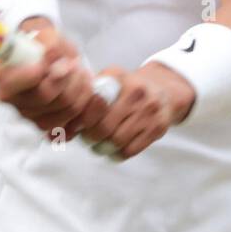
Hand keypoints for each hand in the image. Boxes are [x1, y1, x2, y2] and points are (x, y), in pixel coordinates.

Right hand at [0, 20, 99, 138]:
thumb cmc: (44, 46)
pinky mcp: (43, 125)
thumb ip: (50, 44)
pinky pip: (67, 125)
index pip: (18, 82)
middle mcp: (12, 100)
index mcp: (4, 75)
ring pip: (61, 110)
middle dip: (69, 78)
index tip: (59, 59)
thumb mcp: (47, 35)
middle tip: (76, 64)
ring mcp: (27, 115)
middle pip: (46, 96)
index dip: (41, 71)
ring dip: (80, 90)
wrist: (47, 58)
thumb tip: (53, 55)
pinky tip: (82, 93)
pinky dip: (80, 109)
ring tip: (82, 74)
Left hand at [74, 62, 196, 159]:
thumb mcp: (111, 79)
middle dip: (91, 137)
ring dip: (102, 148)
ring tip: (98, 146)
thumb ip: (90, 93)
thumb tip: (66, 120)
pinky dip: (117, 154)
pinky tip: (113, 150)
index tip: (76, 126)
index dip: (81, 119)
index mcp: (119, 77)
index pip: (94, 103)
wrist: (164, 91)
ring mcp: (149, 111)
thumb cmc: (128, 89)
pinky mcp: (157, 128)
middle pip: (104, 126)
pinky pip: (131, 149)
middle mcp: (136, 92)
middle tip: (86, 139)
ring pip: (117, 140)